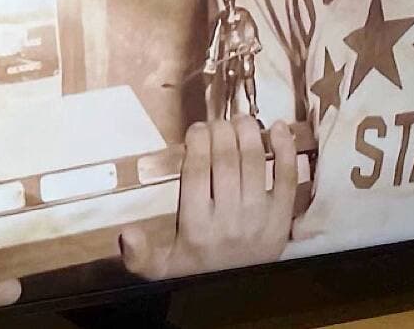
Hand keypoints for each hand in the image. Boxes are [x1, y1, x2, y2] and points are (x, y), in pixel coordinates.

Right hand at [119, 117, 295, 278]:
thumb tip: (126, 234)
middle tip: (218, 122)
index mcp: (197, 227)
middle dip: (222, 131)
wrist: (235, 294)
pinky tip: (278, 129)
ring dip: (249, 134)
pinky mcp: (282, 221)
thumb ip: (140, 255)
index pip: (197, 171)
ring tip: (242, 120)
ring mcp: (259, 220)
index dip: (198, 141)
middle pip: (226, 161)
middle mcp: (228, 221)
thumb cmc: (195, 270)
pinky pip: (287, 180)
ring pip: (255, 164)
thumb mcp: (161, 269)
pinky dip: (286, 151)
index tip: (197, 129)